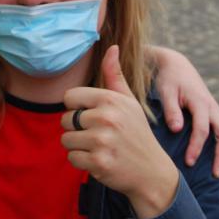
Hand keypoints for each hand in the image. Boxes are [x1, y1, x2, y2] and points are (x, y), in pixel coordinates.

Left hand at [60, 45, 178, 218]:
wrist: (152, 171)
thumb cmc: (137, 133)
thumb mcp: (129, 102)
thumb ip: (115, 75)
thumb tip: (111, 46)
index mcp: (111, 100)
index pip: (69, 97)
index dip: (77, 108)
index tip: (93, 117)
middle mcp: (106, 118)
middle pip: (65, 119)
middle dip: (77, 129)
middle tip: (99, 135)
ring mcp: (102, 141)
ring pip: (66, 140)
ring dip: (78, 146)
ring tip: (99, 147)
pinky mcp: (98, 162)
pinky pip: (72, 158)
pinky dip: (82, 161)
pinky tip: (100, 160)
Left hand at [151, 46, 218, 177]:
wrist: (177, 66)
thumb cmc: (169, 80)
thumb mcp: (166, 91)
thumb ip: (171, 110)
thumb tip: (176, 129)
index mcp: (200, 102)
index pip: (203, 128)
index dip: (197, 146)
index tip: (189, 162)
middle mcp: (213, 108)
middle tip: (215, 175)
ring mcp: (216, 112)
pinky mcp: (215, 115)